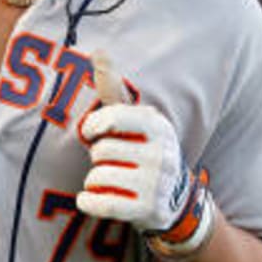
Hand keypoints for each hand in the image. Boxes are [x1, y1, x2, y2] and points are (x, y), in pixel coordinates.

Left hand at [77, 53, 213, 261]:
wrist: (173, 200)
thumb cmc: (142, 150)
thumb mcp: (135, 120)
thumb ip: (113, 89)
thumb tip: (98, 50)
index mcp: (157, 125)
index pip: (112, 117)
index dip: (95, 127)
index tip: (95, 133)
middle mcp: (161, 153)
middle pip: (101, 150)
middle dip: (98, 157)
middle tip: (113, 162)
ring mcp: (156, 184)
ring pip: (98, 177)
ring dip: (94, 180)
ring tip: (110, 180)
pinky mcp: (147, 211)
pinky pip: (101, 203)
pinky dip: (89, 202)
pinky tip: (91, 199)